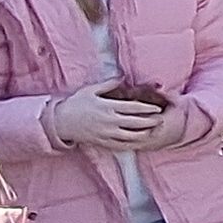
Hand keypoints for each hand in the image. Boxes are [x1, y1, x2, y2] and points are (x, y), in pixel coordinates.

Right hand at [51, 85, 166, 149]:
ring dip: (144, 134)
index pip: (134, 108)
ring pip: (131, 136)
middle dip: (151, 122)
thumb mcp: (91, 90)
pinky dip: (131, 144)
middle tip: (161, 120)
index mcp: (108, 107)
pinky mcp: (102, 142)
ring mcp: (106, 133)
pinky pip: (120, 145)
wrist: (61, 121)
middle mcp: (109, 121)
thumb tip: (122, 77)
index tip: (158, 108)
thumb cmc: (76, 103)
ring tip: (153, 132)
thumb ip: (108, 84)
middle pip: (136, 123)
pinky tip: (138, 142)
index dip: (148, 108)